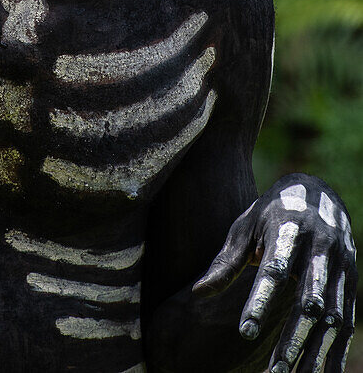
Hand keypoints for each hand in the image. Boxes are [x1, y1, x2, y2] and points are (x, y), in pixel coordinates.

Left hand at [193, 175, 356, 372]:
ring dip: (316, 351)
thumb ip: (227, 261)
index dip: (261, 301)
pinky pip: (346, 321)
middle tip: (274, 371)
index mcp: (290, 228)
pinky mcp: (352, 281)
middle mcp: (321, 247)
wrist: (319, 192)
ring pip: (332, 316)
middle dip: (293, 338)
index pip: (275, 270)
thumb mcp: (246, 226)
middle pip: (310, 300)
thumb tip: (198, 294)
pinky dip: (336, 351)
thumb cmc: (271, 213)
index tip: (245, 331)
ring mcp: (342, 265)